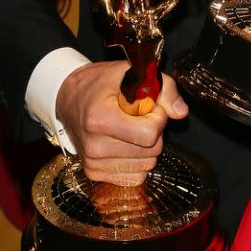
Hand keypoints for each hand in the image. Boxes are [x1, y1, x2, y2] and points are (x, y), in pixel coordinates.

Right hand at [55, 61, 187, 185]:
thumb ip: (164, 89)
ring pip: (146, 166)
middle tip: (138, 117)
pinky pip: (135, 177)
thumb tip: (181, 112)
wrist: (69, 97)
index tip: (148, 107)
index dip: (158, 118)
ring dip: (147, 148)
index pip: (149, 134)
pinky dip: (138, 162)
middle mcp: (94, 145)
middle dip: (154, 132)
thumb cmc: (101, 84)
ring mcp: (93, 163)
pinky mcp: (95, 173)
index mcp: (100, 119)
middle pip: (151, 151)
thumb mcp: (132, 73)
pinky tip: (126, 144)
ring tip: (131, 129)